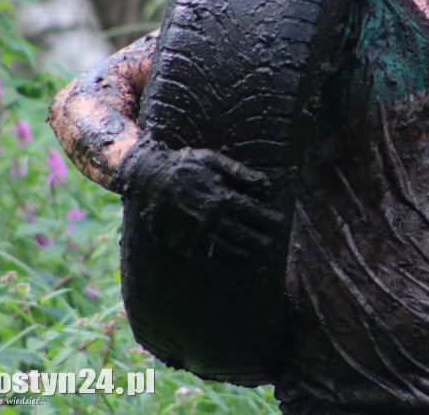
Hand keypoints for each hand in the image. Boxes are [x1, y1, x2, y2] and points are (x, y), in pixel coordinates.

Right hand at [115, 135, 290, 267]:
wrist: (148, 177)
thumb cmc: (184, 164)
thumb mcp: (212, 159)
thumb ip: (239, 172)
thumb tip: (265, 183)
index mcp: (220, 196)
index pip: (253, 211)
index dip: (269, 218)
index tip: (280, 222)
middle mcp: (210, 217)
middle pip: (243, 232)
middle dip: (260, 239)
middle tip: (272, 244)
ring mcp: (195, 232)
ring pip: (227, 248)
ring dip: (245, 253)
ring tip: (257, 255)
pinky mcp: (181, 242)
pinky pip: (205, 259)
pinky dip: (223, 266)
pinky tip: (235, 269)